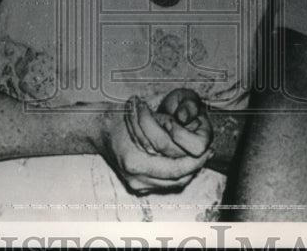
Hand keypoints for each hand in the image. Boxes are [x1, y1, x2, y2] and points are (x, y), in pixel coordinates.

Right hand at [96, 99, 210, 195]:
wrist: (99, 130)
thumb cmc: (121, 119)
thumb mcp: (146, 119)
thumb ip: (168, 132)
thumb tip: (192, 141)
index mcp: (135, 162)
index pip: (175, 169)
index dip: (195, 162)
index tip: (207, 151)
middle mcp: (136, 178)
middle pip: (177, 180)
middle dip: (195, 168)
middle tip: (207, 154)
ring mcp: (136, 185)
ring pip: (173, 185)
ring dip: (188, 172)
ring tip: (200, 158)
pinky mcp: (137, 187)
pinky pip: (164, 184)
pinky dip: (177, 175)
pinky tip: (185, 163)